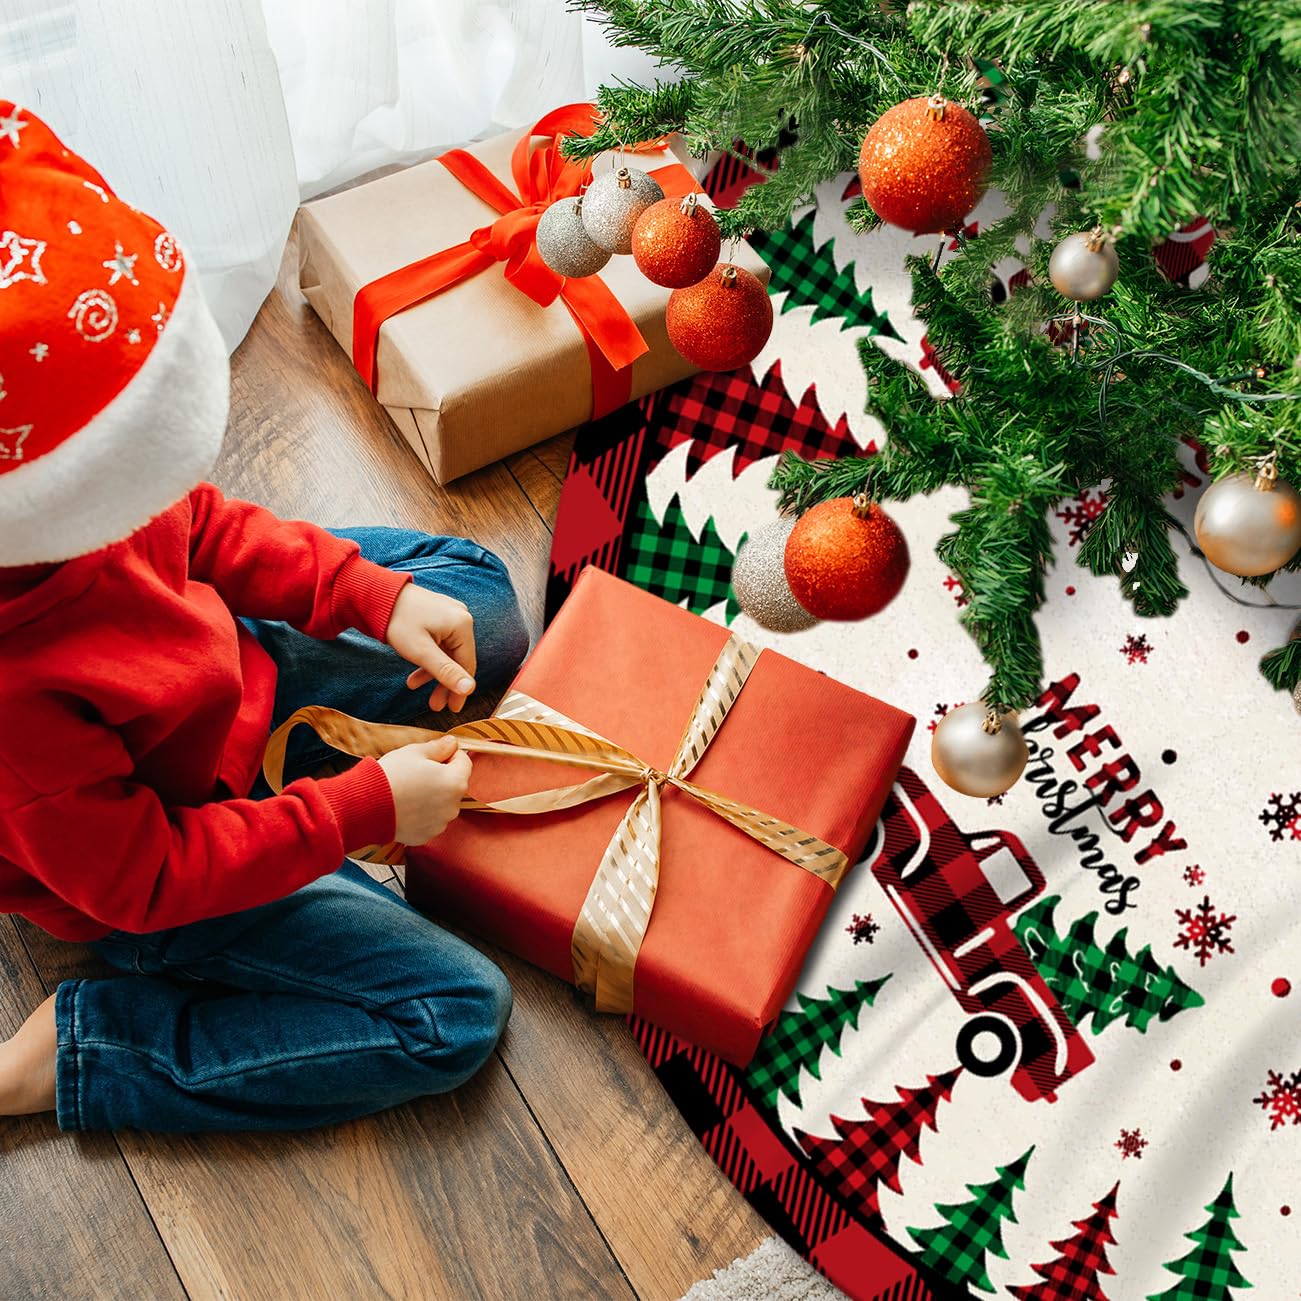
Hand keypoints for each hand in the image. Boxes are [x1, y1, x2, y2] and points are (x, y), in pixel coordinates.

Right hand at [377, 736, 472, 843]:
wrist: (365, 806)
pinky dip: (422, 813)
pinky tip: (405, 806)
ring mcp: (440, 823)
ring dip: (433, 796)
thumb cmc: (391, 776)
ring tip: (409, 790)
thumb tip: (452, 743)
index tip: (436, 754)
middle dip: (442, 776)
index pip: (465, 762)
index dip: (451, 754)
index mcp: (455, 782)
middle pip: (454, 785)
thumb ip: (438, 747)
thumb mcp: (414, 752)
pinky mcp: (426, 835)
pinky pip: (429, 820)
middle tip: (418, 771)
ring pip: (442, 804)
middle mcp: (453, 806)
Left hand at [385, 584, 476, 710]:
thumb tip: (470, 689)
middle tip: (434, 705)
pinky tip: (414, 671)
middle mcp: (461, 618)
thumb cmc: (397, 621)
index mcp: (462, 625)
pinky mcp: (439, 615)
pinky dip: (429, 658)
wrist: (376, 595)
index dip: (459, 689)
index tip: (452, 709)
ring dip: (433, 672)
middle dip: (444, 683)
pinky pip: (440, 643)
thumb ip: (446, 671)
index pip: (467, 665)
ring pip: (447, 652)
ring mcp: (450, 615)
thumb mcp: (421, 651)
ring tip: (415, 687)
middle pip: (458, 659)